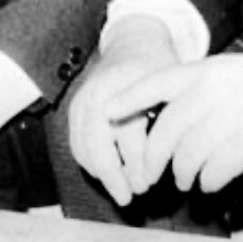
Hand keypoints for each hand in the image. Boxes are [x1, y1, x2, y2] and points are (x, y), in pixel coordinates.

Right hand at [68, 15, 180, 205]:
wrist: (133, 44)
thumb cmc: (156, 67)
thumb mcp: (168, 87)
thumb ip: (165, 120)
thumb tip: (163, 164)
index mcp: (117, 89)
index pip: (125, 136)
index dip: (137, 165)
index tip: (148, 186)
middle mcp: (92, 96)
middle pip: (96, 148)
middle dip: (113, 177)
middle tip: (131, 197)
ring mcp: (79, 104)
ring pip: (83, 151)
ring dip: (102, 174)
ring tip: (124, 189)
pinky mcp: (74, 112)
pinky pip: (77, 146)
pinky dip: (92, 164)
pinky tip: (111, 174)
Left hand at [106, 47, 242, 194]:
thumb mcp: (226, 70)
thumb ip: (197, 88)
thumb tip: (170, 115)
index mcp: (201, 72)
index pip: (152, 85)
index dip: (127, 101)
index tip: (106, 115)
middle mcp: (207, 94)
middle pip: (163, 132)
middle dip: (150, 159)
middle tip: (146, 175)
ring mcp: (227, 119)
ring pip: (186, 155)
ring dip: (180, 174)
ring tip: (182, 181)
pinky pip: (215, 170)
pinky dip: (208, 181)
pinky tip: (209, 183)